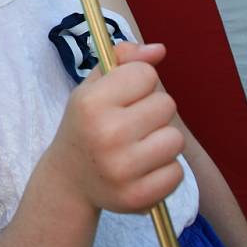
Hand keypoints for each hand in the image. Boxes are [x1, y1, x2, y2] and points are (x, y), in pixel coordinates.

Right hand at [47, 42, 184, 213]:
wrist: (69, 179)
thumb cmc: (86, 124)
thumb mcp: (93, 87)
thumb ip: (124, 60)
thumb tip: (160, 50)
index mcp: (91, 102)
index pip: (146, 74)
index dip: (138, 82)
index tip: (122, 96)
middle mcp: (106, 134)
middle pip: (166, 104)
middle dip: (152, 110)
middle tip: (129, 123)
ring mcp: (123, 168)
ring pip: (176, 138)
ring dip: (161, 140)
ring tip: (138, 146)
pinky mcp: (138, 196)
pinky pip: (177, 172)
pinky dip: (164, 169)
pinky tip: (142, 168)